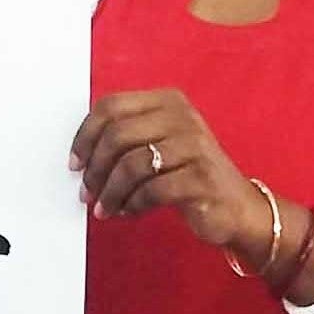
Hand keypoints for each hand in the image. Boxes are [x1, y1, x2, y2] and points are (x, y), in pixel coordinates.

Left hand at [71, 89, 268, 252]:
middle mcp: (183, 117)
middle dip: (95, 169)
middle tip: (87, 192)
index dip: (85, 135)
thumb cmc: (191, 175)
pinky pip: (151, 190)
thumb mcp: (161, 144)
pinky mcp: (201, 179)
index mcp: (168, 101)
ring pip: (132, 165)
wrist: (238, 207)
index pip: (111, 106)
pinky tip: (130, 211)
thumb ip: (127, 138)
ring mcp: (195, 147)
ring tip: (105, 208)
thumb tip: (82, 158)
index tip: (75, 163)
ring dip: (111, 192)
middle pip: (117, 135)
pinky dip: (133, 204)